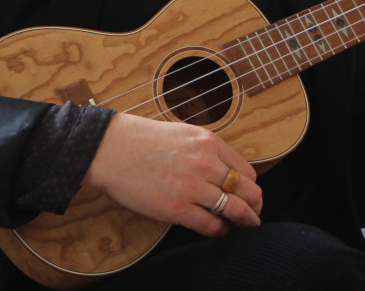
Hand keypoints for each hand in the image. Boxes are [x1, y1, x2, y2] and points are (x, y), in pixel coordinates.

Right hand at [81, 112, 261, 236]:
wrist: (110, 149)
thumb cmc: (141, 140)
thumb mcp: (183, 134)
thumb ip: (206, 151)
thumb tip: (226, 172)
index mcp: (208, 142)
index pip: (246, 171)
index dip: (251, 187)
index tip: (249, 196)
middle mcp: (205, 163)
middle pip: (249, 192)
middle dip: (255, 207)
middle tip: (253, 215)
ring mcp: (192, 187)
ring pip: (236, 210)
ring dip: (244, 221)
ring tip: (242, 226)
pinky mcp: (177, 208)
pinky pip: (212, 225)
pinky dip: (221, 231)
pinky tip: (218, 229)